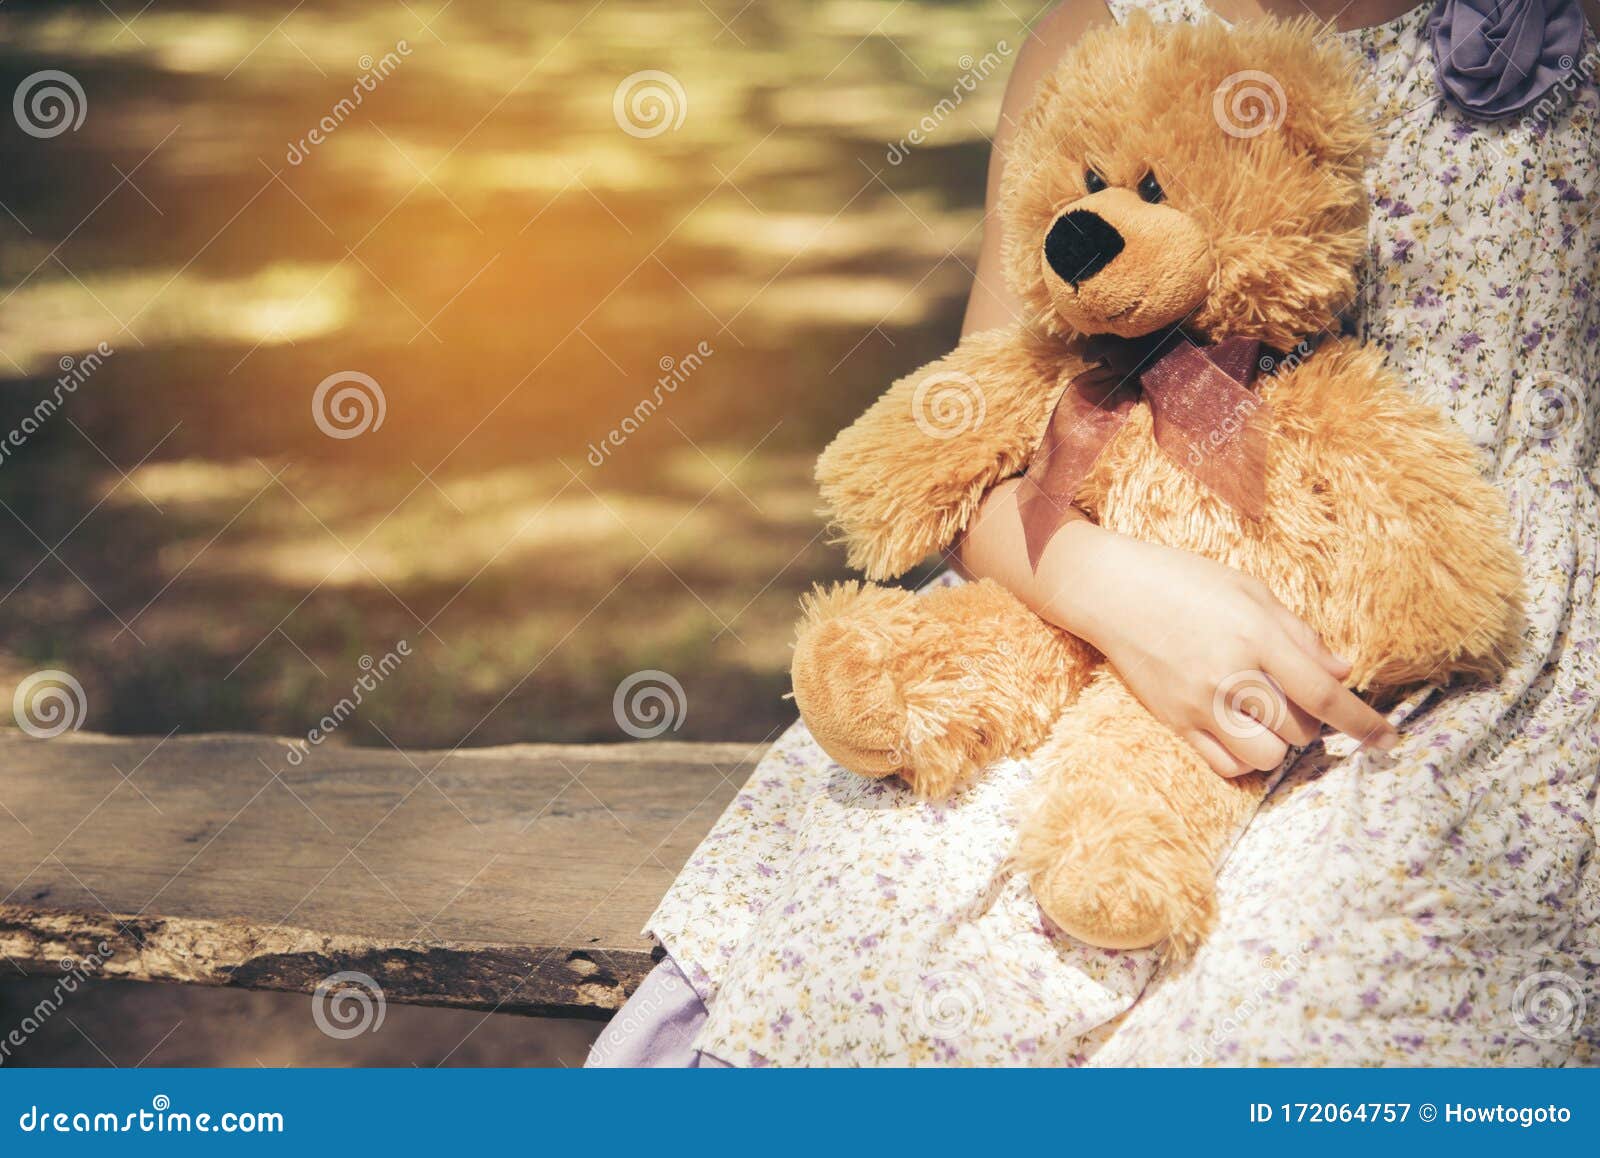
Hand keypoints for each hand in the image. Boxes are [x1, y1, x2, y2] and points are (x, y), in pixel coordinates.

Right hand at [1039, 522, 1398, 776]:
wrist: (1111, 591)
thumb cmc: (1183, 580)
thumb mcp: (1248, 590)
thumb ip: (1297, 633)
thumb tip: (1342, 671)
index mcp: (1255, 635)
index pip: (1324, 693)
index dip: (1363, 723)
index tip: (1389, 740)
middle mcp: (1230, 673)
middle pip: (1298, 730)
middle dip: (1309, 722)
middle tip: (1295, 700)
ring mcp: (1199, 702)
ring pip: (1265, 756)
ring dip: (1277, 744)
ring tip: (1265, 719)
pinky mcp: (1174, 720)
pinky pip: (1223, 764)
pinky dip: (1243, 757)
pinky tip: (1239, 732)